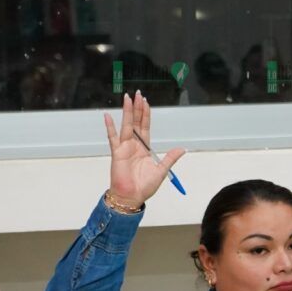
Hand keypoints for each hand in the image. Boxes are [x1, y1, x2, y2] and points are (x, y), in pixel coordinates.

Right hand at [105, 91, 185, 207]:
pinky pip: (113, 138)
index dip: (146, 114)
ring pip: (126, 125)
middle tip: (137, 94)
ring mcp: (125, 147)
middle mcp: (134, 145)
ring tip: (127, 99)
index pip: (146, 126)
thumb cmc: (145, 186)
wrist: (132, 196)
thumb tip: (183, 149)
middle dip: (137, 108)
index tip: (146, 102)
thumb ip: (170, 158)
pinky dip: (110, 127)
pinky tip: (108, 116)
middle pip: (136, 122)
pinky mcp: (117, 153)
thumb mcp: (162, 170)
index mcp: (145, 148)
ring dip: (127, 112)